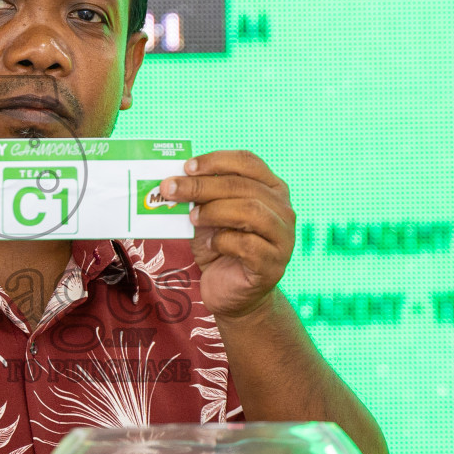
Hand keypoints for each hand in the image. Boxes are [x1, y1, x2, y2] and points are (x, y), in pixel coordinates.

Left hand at [163, 150, 294, 319]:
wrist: (231, 293)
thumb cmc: (220, 248)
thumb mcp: (208, 216)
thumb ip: (200, 196)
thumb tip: (174, 179)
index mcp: (271, 189)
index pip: (247, 162)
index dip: (216, 160)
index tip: (187, 167)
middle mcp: (283, 209)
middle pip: (243, 186)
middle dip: (201, 185)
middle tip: (170, 189)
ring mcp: (283, 238)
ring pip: (250, 211)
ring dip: (214, 211)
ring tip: (192, 218)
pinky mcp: (273, 265)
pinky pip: (248, 245)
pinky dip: (223, 241)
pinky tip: (211, 245)